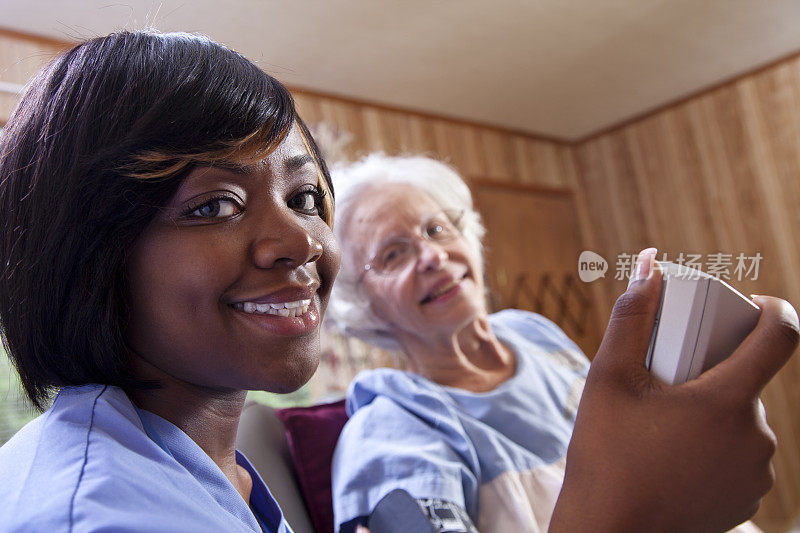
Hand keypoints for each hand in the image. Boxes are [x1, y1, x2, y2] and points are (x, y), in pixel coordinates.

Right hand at [550, 248, 798, 532]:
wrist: (611, 531)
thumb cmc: (606, 455)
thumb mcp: (609, 378)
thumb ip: (632, 316)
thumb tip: (648, 265)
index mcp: (728, 402)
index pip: (782, 336)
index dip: (774, 309)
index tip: (753, 305)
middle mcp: (756, 437)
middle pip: (751, 380)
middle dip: (716, 369)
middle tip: (671, 380)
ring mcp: (756, 473)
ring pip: (744, 419)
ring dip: (716, 409)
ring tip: (667, 423)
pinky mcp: (748, 498)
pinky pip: (742, 454)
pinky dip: (717, 444)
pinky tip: (677, 454)